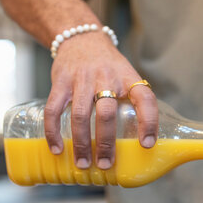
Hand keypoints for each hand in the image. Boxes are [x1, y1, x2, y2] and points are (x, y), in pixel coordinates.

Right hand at [44, 31, 157, 168]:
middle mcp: (106, 78)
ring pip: (80, 115)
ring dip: (81, 143)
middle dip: (106, 143)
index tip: (147, 144)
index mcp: (128, 78)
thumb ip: (133, 103)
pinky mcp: (60, 82)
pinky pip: (54, 109)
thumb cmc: (109, 67)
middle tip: (106, 164)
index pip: (145, 98)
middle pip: (107, 113)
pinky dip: (53, 131)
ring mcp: (81, 79)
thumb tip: (142, 143)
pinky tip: (57, 148)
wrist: (81, 38)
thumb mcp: (128, 76)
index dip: (149, 122)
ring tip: (83, 164)